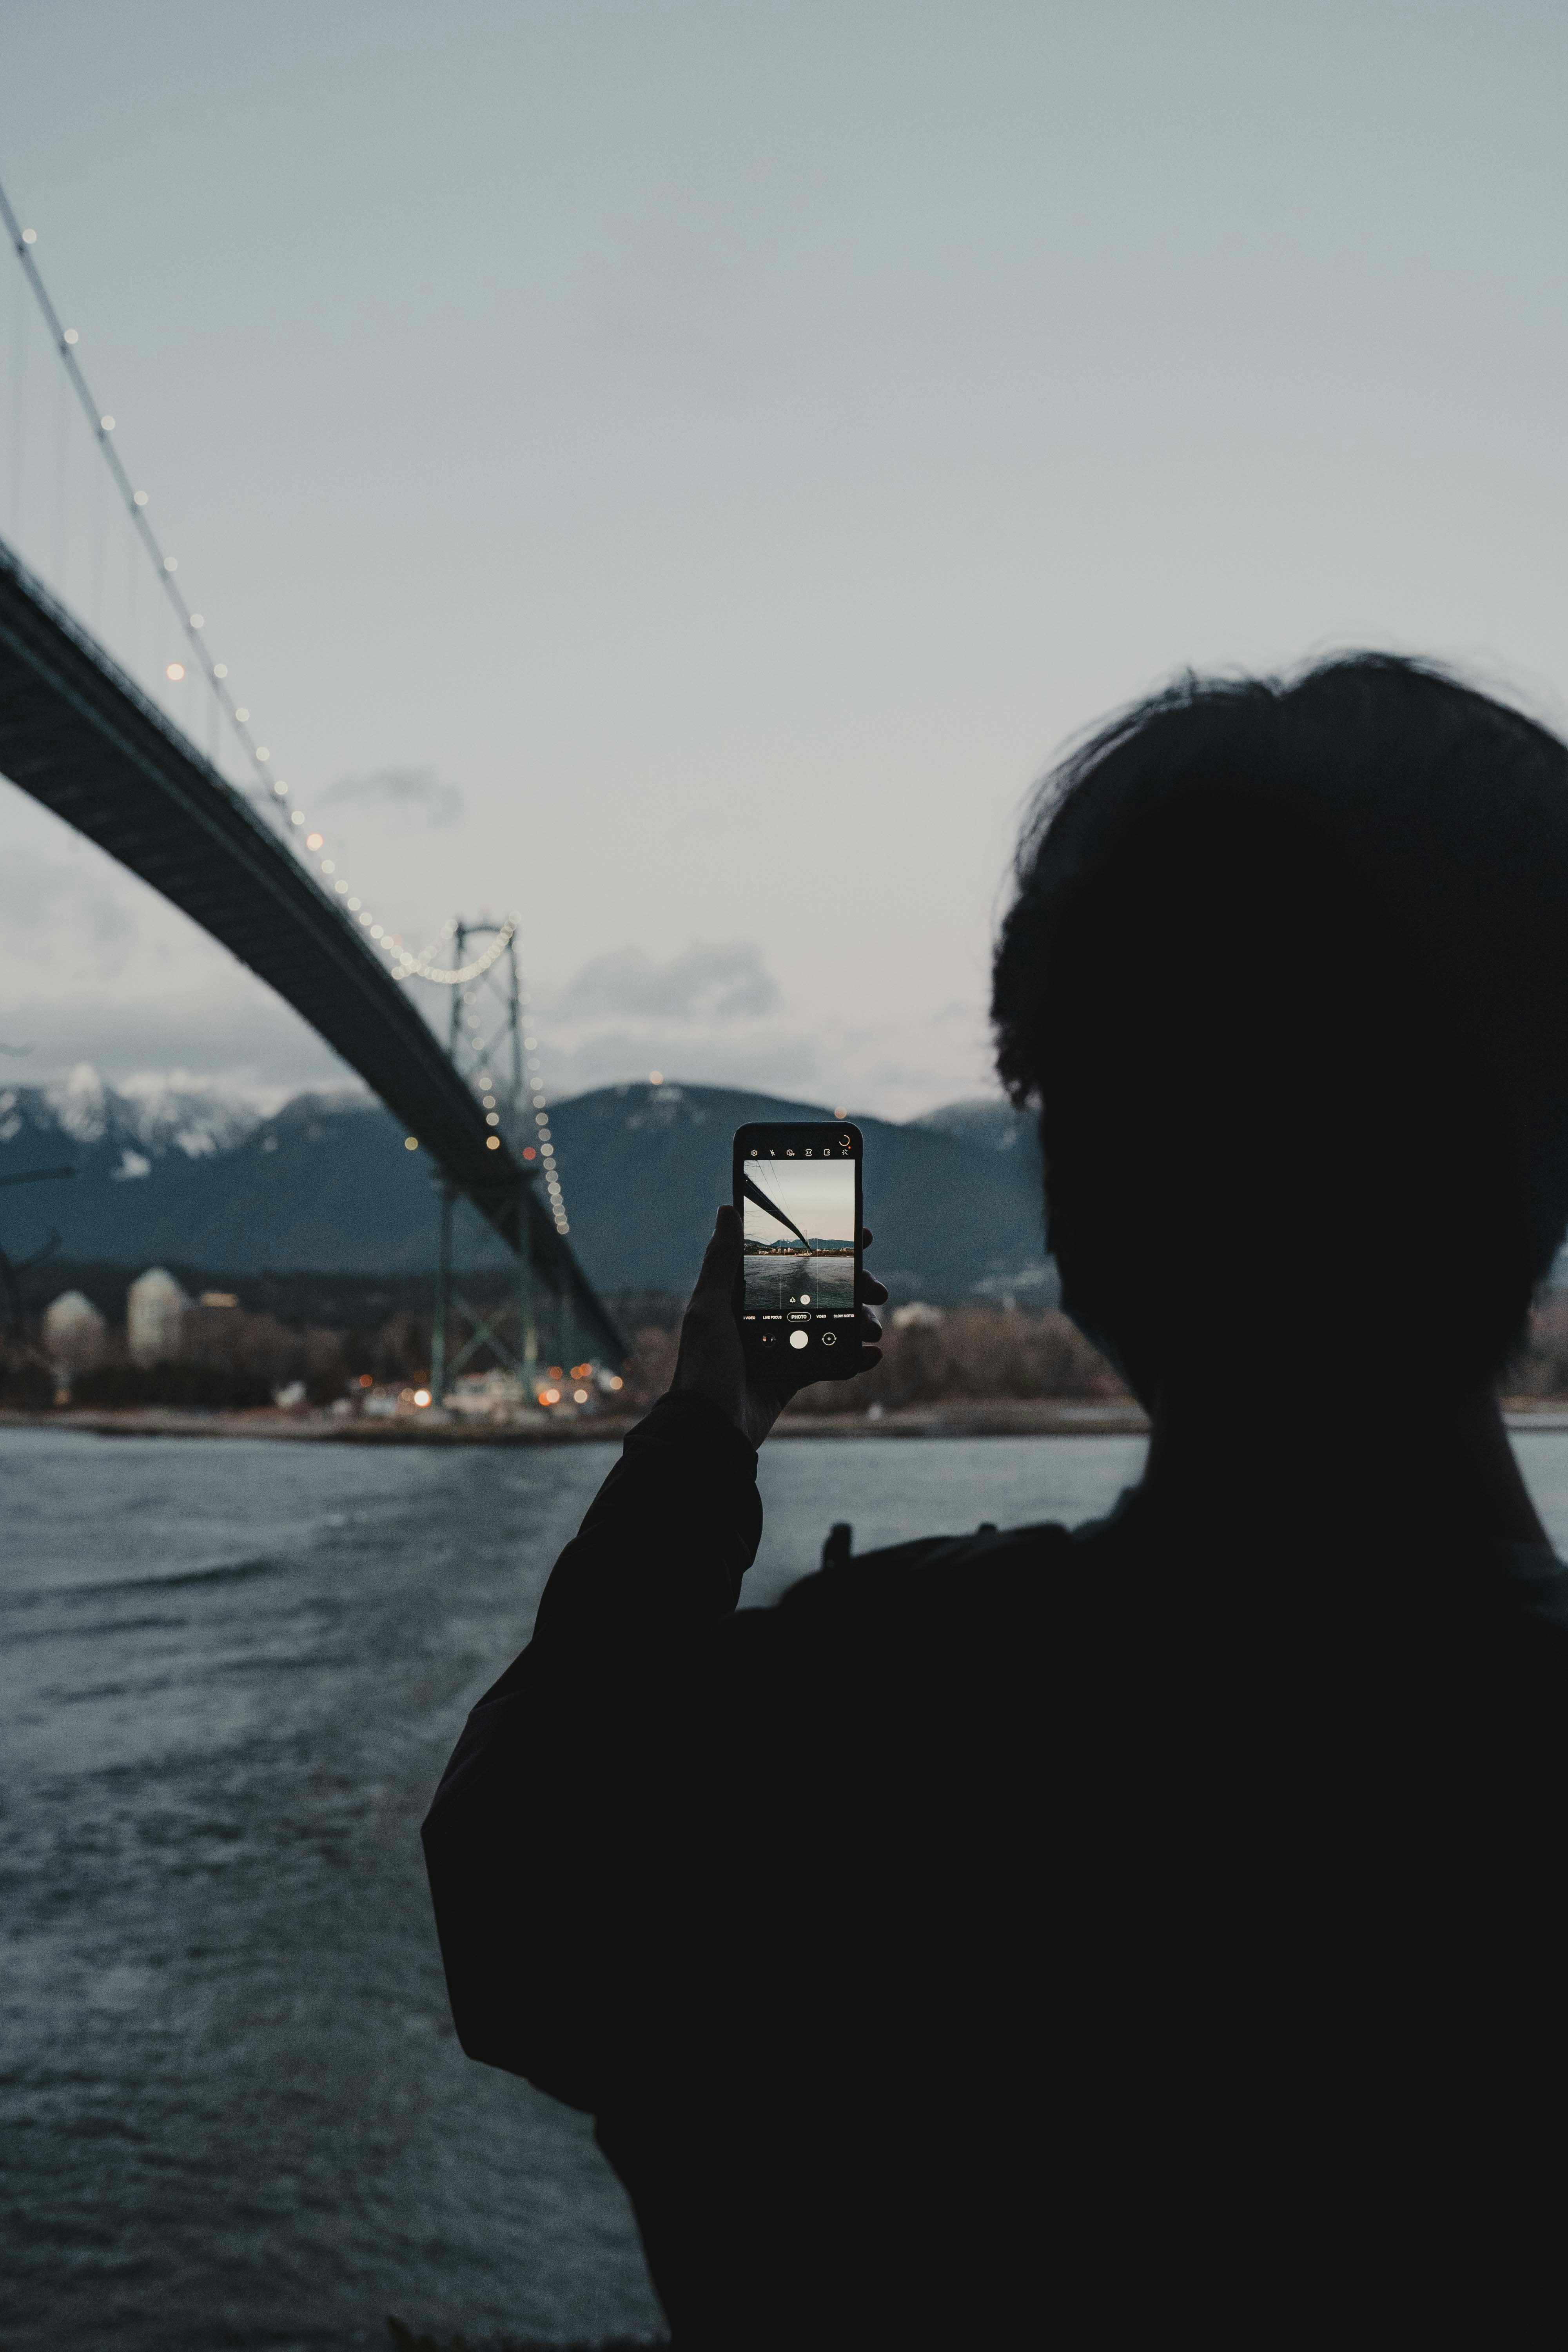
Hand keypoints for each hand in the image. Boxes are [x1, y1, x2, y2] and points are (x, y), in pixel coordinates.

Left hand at [672, 1204, 886, 1447]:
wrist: (709, 1431)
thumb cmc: (704, 1367)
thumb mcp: (708, 1309)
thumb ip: (721, 1262)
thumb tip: (727, 1210)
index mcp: (742, 1295)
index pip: (788, 1259)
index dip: (824, 1246)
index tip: (860, 1237)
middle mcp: (762, 1316)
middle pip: (817, 1290)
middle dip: (852, 1286)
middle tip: (877, 1290)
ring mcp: (778, 1346)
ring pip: (829, 1324)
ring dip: (858, 1322)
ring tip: (874, 1329)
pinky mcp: (790, 1377)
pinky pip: (829, 1361)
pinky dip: (853, 1358)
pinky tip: (871, 1355)